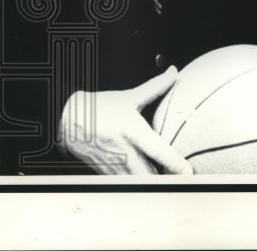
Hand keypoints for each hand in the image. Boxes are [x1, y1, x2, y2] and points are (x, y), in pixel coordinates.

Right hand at [59, 66, 192, 174]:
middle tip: (184, 180)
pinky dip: (140, 186)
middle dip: (167, 181)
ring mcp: (115, 166)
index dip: (174, 164)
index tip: (188, 172)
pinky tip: (151, 181)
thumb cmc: (101, 108)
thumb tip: (173, 71)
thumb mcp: (129, 97)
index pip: (158, 152)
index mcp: (133, 132)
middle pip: (151, 176)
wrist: (68, 122)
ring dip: (154, 184)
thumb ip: (156, 87)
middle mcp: (125, 152)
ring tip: (170, 182)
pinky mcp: (108, 173)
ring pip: (140, 184)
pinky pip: (127, 185)